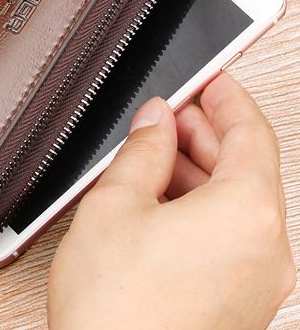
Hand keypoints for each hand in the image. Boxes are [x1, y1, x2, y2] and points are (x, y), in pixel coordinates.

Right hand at [48, 73, 294, 329]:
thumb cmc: (117, 311)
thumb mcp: (117, 204)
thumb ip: (141, 149)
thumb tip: (153, 120)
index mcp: (248, 214)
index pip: (251, 131)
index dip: (225, 96)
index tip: (209, 77)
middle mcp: (267, 249)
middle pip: (247, 166)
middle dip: (204, 133)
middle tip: (164, 114)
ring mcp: (258, 281)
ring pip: (238, 202)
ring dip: (198, 170)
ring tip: (151, 156)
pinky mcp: (239, 301)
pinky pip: (230, 234)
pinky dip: (200, 207)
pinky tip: (158, 201)